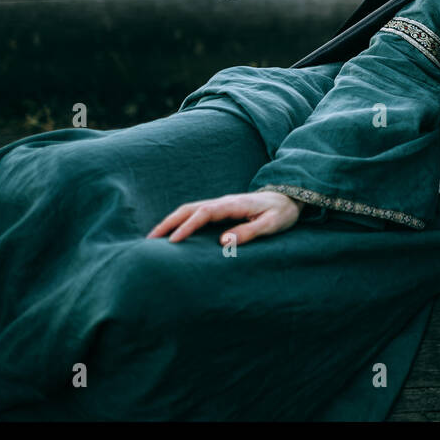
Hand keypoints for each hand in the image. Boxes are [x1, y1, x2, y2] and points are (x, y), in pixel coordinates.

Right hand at [147, 191, 303, 245]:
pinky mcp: (222, 209)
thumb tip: (223, 241)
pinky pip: (196, 213)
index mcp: (234, 204)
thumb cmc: (282, 213)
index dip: (187, 226)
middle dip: (169, 222)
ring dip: (171, 221)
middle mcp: (224, 201)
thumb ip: (249, 232)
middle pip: (190, 208)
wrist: (290, 198)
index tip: (172, 241)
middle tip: (150, 240)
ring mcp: (221, 204)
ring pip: (190, 209)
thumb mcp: (271, 225)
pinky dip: (181, 221)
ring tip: (154, 238)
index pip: (204, 213)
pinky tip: (173, 233)